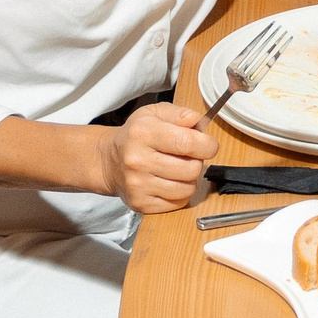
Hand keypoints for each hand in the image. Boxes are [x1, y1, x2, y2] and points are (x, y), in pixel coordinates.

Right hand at [99, 103, 215, 212]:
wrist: (109, 161)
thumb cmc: (135, 136)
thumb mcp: (153, 114)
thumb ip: (179, 114)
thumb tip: (198, 121)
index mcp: (143, 133)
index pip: (187, 142)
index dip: (207, 145)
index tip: (209, 144)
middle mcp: (138, 160)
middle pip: (191, 168)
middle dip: (196, 161)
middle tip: (187, 156)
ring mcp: (138, 185)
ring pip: (187, 188)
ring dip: (189, 179)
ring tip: (177, 169)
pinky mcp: (140, 203)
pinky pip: (178, 203)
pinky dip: (180, 194)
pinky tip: (169, 182)